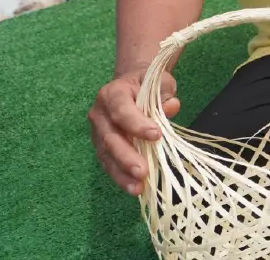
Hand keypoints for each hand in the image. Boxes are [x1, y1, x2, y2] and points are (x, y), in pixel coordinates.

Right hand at [88, 67, 179, 194]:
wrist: (131, 84)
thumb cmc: (146, 84)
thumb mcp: (159, 81)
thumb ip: (165, 93)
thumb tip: (170, 108)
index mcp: (112, 94)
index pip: (122, 110)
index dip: (137, 124)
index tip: (156, 135)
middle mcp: (99, 114)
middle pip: (110, 138)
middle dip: (126, 156)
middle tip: (142, 171)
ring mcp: (98, 132)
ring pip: (107, 155)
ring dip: (122, 173)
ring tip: (137, 188)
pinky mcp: (102, 147)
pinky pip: (109, 164)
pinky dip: (121, 177)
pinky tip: (134, 188)